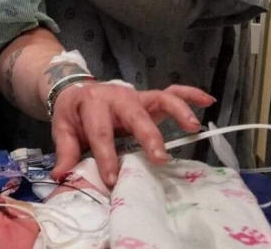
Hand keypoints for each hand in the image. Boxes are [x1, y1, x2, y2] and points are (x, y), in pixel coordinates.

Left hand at [49, 83, 215, 185]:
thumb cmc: (73, 114)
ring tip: (193, 127)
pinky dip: (191, 94)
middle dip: (148, 136)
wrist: (75, 90)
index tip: (113, 180)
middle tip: (160, 158)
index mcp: (92, 104)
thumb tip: (61, 175)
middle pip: (135, 114)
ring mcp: (136, 96)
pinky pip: (172, 92)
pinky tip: (208, 101)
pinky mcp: (148, 98)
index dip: (106, 156)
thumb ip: (66, 151)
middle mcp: (117, 97)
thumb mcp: (63, 129)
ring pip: (160, 98)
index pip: (100, 132)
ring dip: (178, 111)